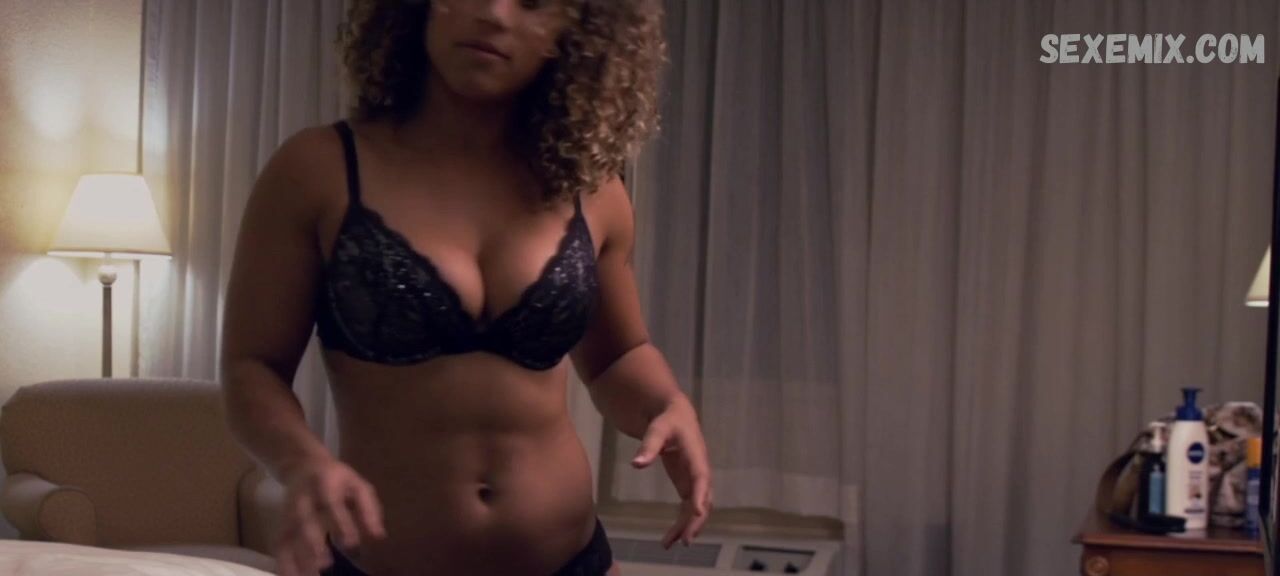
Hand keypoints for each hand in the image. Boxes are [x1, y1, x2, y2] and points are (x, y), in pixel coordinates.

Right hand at [274, 455, 385, 575]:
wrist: (302, 465)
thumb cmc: (338, 479)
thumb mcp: (357, 485)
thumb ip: (368, 509)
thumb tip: (378, 536)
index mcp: (325, 484)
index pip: (331, 504)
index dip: (341, 523)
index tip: (352, 545)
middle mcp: (302, 499)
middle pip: (304, 521)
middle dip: (313, 544)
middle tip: (326, 566)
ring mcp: (288, 512)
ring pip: (288, 537)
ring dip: (296, 559)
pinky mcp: (281, 524)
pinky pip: (279, 546)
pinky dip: (284, 564)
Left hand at [631, 397, 712, 549]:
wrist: (676, 415)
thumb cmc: (667, 420)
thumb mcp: (657, 429)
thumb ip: (648, 446)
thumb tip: (636, 464)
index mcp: (696, 455)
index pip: (701, 477)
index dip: (700, 494)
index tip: (697, 512)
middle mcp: (700, 470)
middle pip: (703, 499)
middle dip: (695, 520)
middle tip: (685, 540)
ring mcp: (695, 480)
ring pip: (696, 508)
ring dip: (686, 527)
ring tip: (670, 544)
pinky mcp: (687, 485)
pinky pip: (687, 508)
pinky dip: (681, 523)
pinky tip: (669, 539)